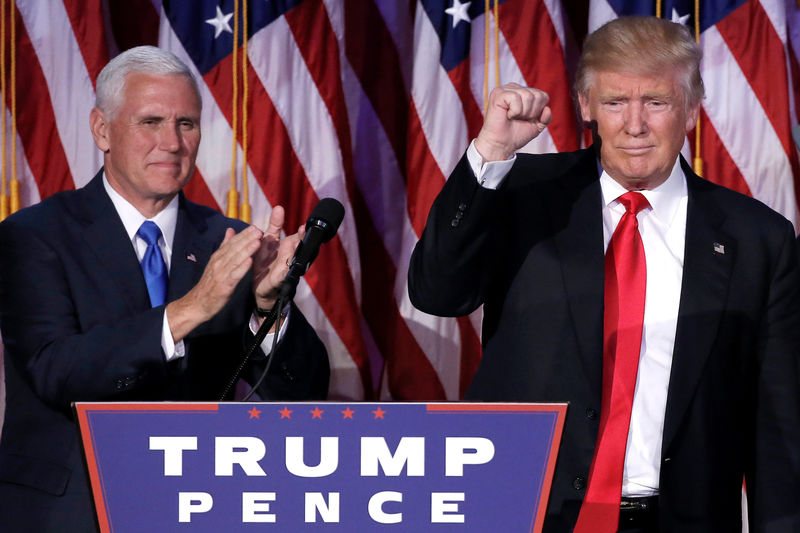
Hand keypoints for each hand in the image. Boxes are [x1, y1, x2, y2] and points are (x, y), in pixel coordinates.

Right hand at [166, 225, 262, 341]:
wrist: (197, 303)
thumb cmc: (209, 283)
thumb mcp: (216, 261)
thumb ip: (225, 246)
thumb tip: (230, 230)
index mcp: (218, 257)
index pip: (232, 242)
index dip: (244, 234)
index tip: (255, 227)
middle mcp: (219, 263)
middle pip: (235, 248)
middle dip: (247, 239)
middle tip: (259, 230)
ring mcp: (221, 273)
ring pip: (236, 259)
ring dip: (247, 250)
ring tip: (258, 241)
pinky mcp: (224, 285)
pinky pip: (235, 275)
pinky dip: (242, 267)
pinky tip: (250, 261)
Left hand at [253, 205, 304, 310]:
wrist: (260, 285)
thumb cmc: (266, 261)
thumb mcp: (269, 240)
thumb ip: (275, 225)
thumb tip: (279, 207)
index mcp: (288, 245)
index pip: (298, 236)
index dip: (302, 232)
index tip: (304, 225)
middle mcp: (290, 256)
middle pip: (299, 247)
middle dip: (302, 241)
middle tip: (304, 232)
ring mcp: (286, 267)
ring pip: (293, 259)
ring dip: (294, 253)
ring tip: (295, 245)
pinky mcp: (279, 279)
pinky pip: (283, 274)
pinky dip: (284, 271)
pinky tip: (285, 266)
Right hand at [474, 83, 551, 161]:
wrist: (502, 145)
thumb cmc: (516, 134)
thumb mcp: (537, 126)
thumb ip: (546, 117)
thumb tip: (547, 109)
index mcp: (524, 92)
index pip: (543, 96)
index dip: (538, 112)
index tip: (526, 119)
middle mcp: (515, 88)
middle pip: (537, 95)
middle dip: (531, 112)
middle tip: (518, 119)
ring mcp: (506, 89)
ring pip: (528, 96)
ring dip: (522, 113)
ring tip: (512, 117)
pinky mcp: (498, 93)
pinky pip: (516, 98)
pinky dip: (514, 111)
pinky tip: (507, 115)